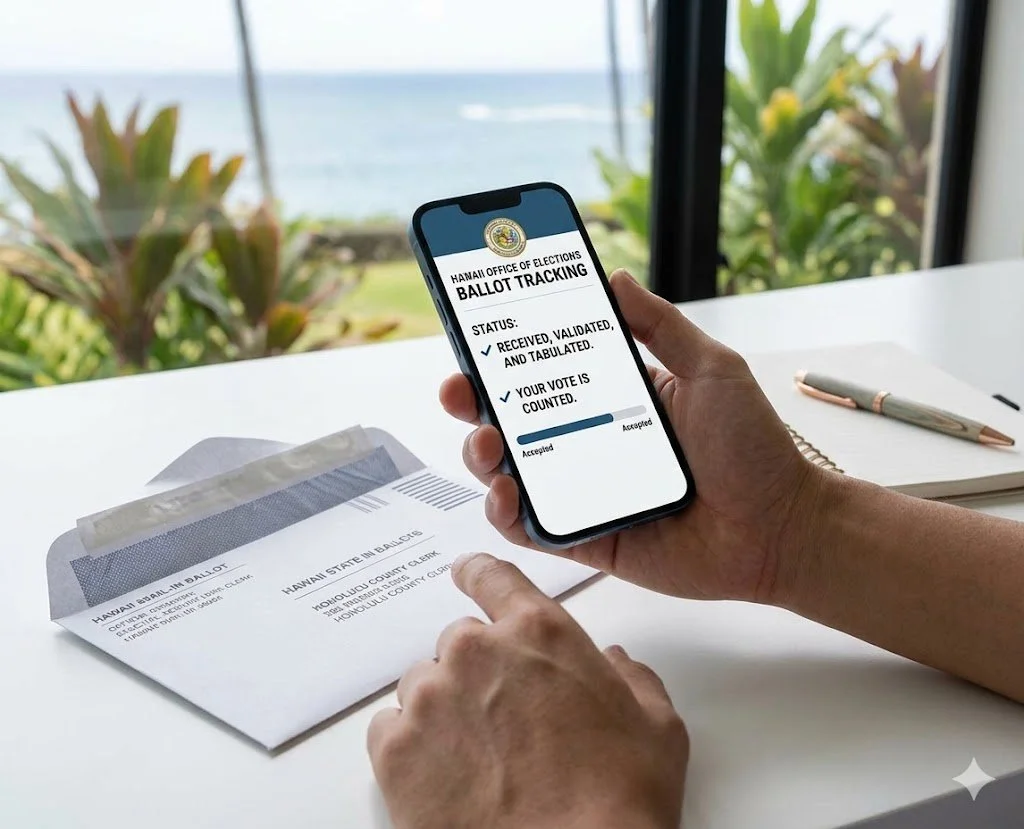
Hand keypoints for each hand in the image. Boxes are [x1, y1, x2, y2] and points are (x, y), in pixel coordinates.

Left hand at [368, 553, 687, 828]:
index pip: (492, 577)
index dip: (478, 574)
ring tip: (479, 758)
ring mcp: (431, 699)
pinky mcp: (395, 749)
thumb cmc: (617, 801)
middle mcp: (477, 652)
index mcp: (539, 632)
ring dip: (444, 708)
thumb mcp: (656, 728)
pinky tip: (447, 777)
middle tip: (505, 720)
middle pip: (460, 641)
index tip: (467, 573)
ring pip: (424, 685)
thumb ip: (632, 677)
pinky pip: (390, 728)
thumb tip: (616, 662)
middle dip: (478, 671)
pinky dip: (412, 746)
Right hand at [440, 270, 822, 602]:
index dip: (504, 356)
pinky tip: (507, 494)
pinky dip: (508, 514)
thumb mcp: (711, 370)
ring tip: (487, 443)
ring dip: (483, 456)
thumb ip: (660, 325)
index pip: (545, 373)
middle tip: (460, 389)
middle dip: (474, 403)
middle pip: (513, 422)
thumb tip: (614, 277)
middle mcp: (590, 442)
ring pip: (512, 474)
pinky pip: (534, 529)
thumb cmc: (755, 449)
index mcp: (613, 399)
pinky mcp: (588, 539)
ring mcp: (585, 493)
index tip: (474, 332)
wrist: (780, 528)